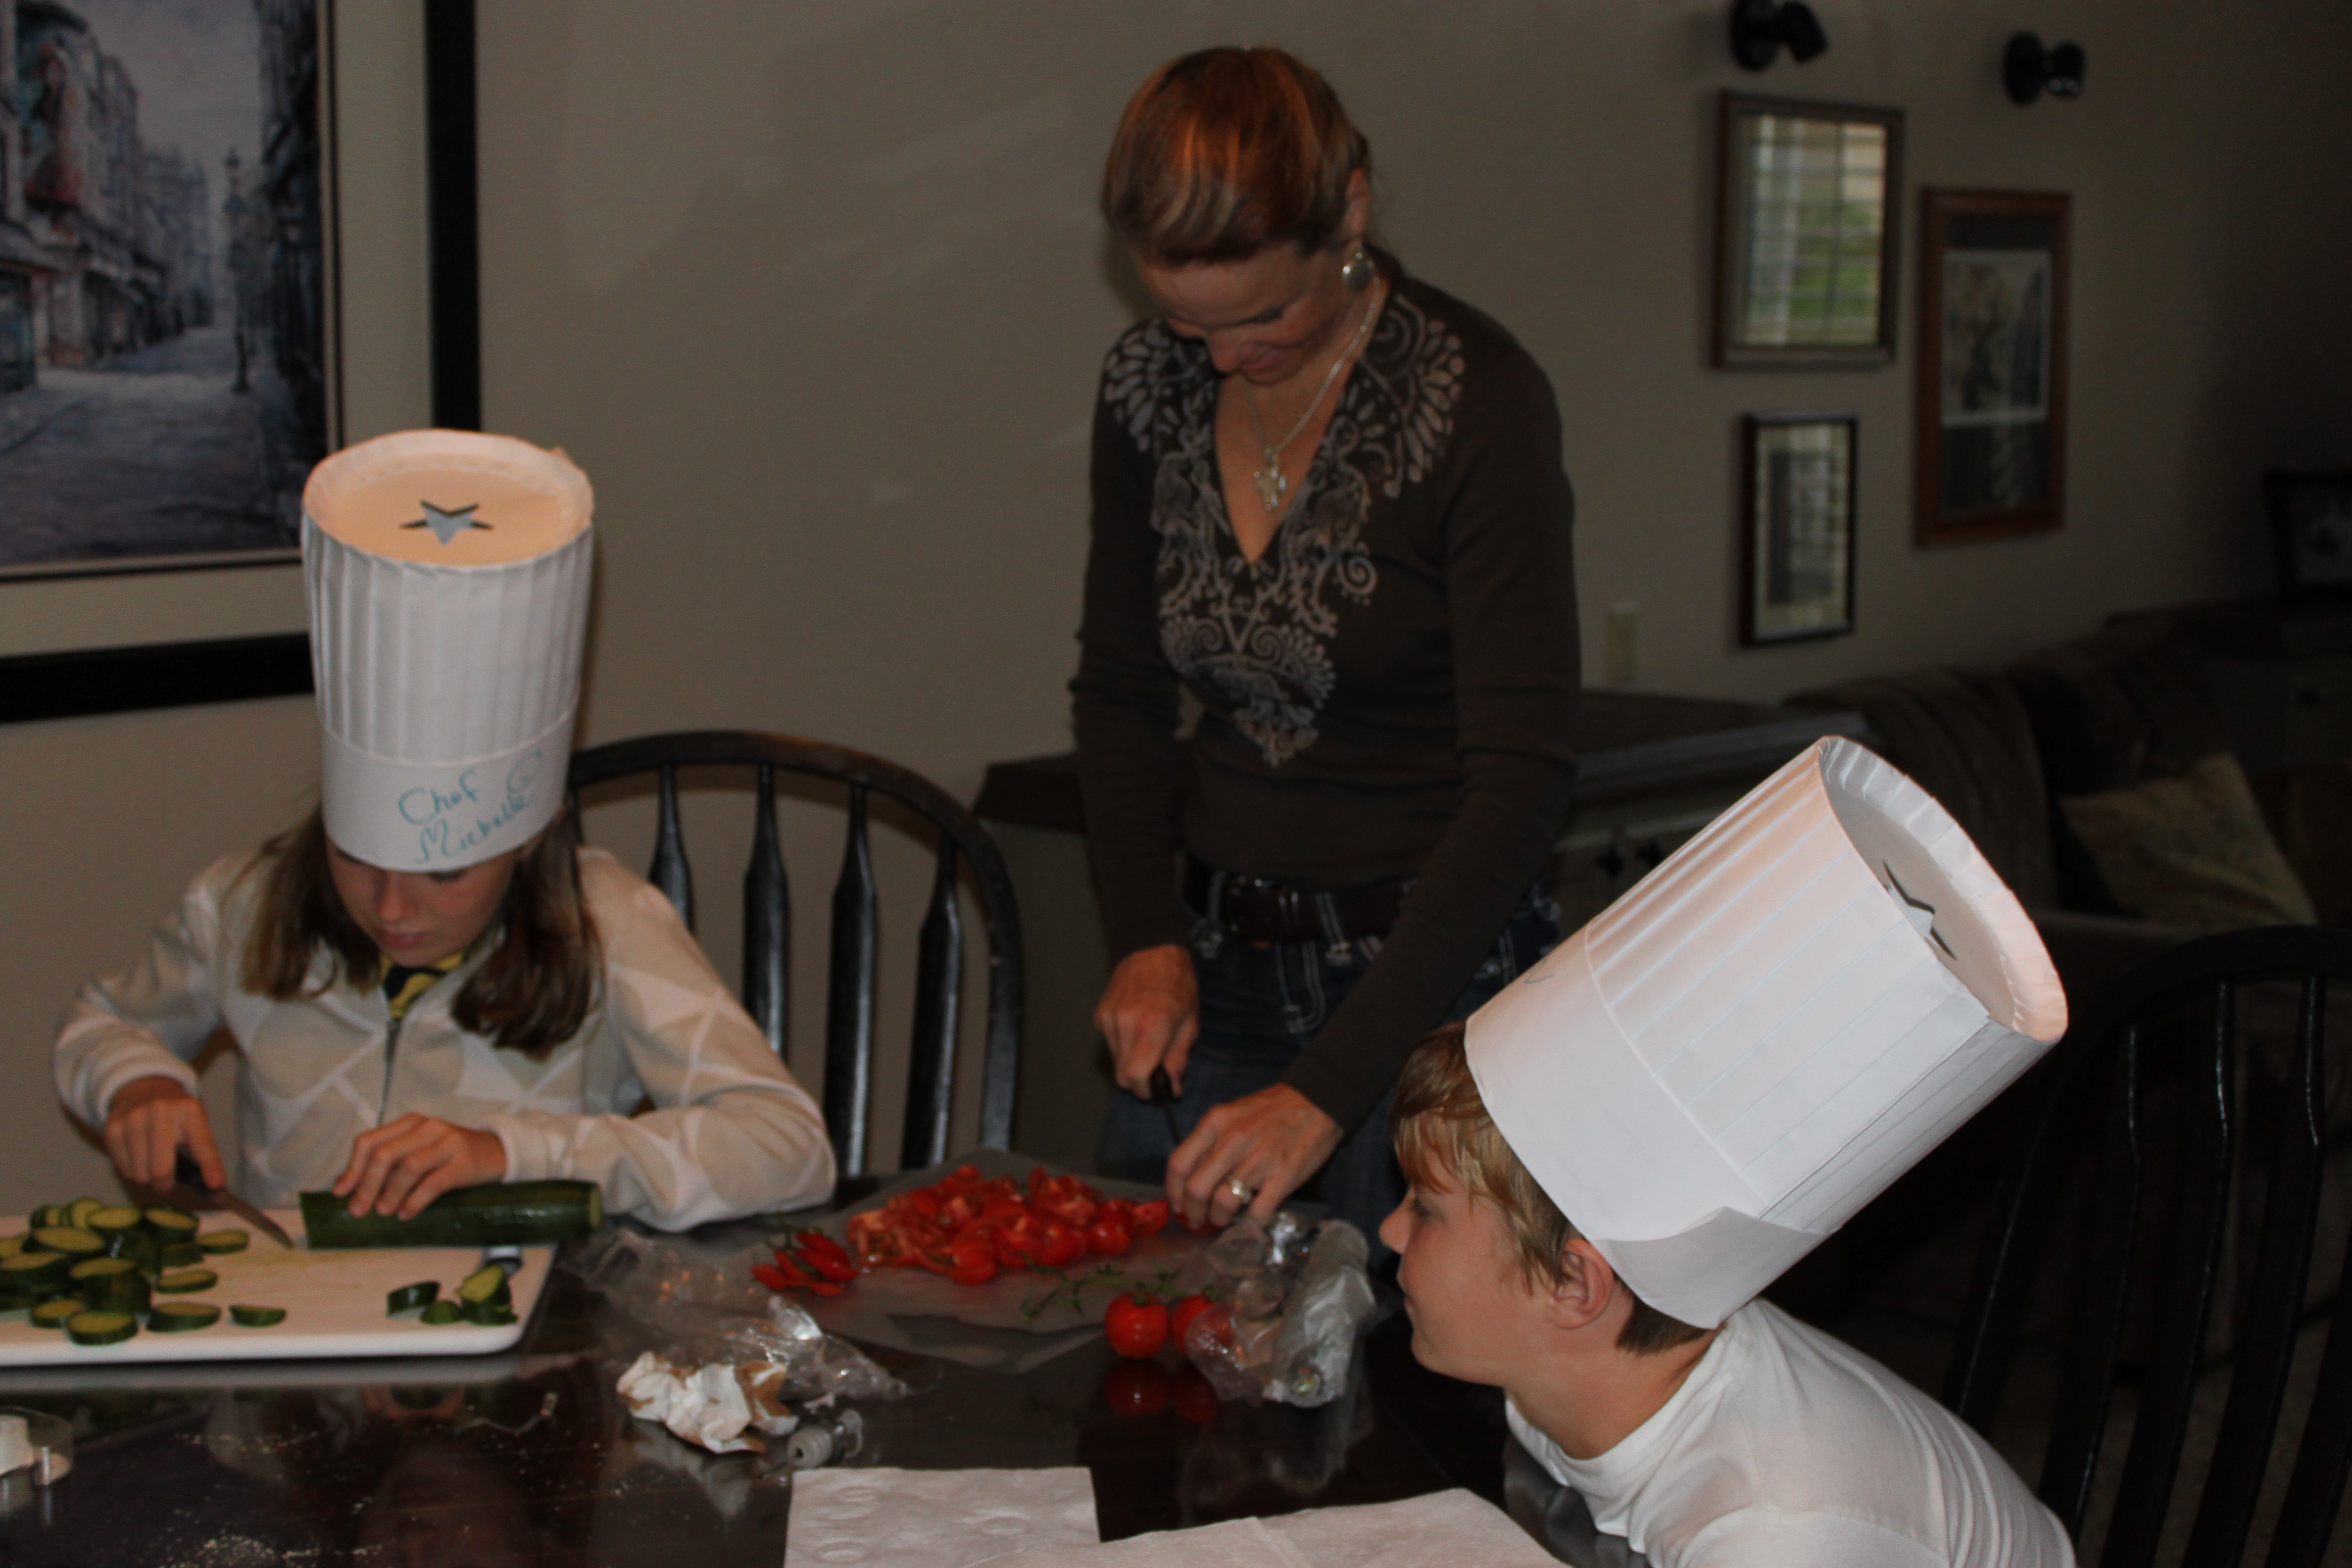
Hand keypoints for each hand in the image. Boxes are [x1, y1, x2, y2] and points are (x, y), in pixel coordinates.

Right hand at [104, 1076, 225, 1190]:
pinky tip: (138, 1156)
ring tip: (152, 1165)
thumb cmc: (175, 1113)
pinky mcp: (112, 1130)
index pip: (203, 1144)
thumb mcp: (195, 1121)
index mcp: (189, 1110)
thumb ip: (203, 1150)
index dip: (211, 1167)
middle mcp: (161, 1112)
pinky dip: (133, 1171)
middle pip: (161, 1170)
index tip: (216, 1185)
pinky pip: (124, 1169)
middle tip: (167, 1185)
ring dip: (147, 1179)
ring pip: (140, 1174)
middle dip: (165, 1185)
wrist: (141, 1089)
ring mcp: (133, 1120)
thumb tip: (213, 1185)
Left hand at [332, 1115, 506, 1220]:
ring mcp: (448, 1143)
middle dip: (366, 1185)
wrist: (497, 1151)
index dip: (352, 1168)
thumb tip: (345, 1186)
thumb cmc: (448, 1155)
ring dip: (391, 1193)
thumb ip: (386, 1164)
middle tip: (359, 1211)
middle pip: (386, 1154)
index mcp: (410, 1123)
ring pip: (409, 1167)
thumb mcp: (417, 1150)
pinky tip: (407, 1214)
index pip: (370, 1141)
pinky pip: (433, 1183)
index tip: (341, 1193)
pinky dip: (415, 1201)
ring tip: (384, 1212)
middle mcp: (427, 1127)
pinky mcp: (464, 1162)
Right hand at [1094, 944, 1199, 1096]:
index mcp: (1151, 1027)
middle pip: (1121, 1074)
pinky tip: (1136, 1029)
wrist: (1153, 949)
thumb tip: (1172, 1089)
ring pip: (1114, 1061)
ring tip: (1148, 1044)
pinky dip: (1122, 1045)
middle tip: (1156, 1072)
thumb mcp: (1190, 1022)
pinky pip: (1110, 1044)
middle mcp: (1124, 1024)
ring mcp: (1108, 1019)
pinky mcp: (1100, 1015)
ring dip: (1130, 1062)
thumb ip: (1178, 1058)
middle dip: (1139, 1080)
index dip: (1145, 1090)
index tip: (1156, 1090)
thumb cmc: (1179, 985)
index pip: (1135, 1076)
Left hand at [1166, 1083, 1341, 1229]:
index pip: (1179, 1164)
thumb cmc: (1271, 1110)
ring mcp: (1258, 1160)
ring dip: (1219, 1219)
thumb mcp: (1231, 1114)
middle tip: (1199, 1220)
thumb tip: (1191, 1178)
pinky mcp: (1283, 1176)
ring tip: (1223, 1220)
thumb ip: (1209, 1141)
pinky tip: (1251, 1215)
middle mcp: (1232, 1141)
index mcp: (1215, 1123)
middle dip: (1193, 1213)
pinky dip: (1251, 1219)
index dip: (1173, 1192)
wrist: (1317, 1100)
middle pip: (1196, 1190)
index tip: (1178, 1205)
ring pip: (1223, 1203)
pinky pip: (1257, 1211)